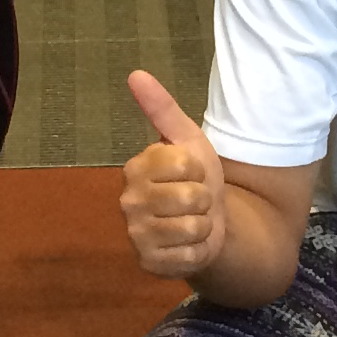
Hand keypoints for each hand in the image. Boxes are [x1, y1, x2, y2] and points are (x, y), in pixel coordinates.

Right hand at [119, 69, 226, 279]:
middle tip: (195, 201)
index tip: (191, 173)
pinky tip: (188, 245)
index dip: (199, 169)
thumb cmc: (195, 180)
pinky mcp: (149, 263)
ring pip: (194, 227)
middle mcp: (129, 201)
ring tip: (193, 221)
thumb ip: (162, 108)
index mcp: (135, 168)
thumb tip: (135, 73)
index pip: (184, 163)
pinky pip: (191, 255)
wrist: (208, 224)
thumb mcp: (187, 141)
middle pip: (192, 197)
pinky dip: (199, 251)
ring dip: (204, 225)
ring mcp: (137, 235)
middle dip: (205, 199)